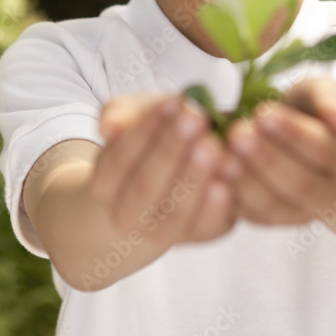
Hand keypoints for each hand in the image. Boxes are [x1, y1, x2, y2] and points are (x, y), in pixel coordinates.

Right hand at [91, 93, 240, 249]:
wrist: (172, 171)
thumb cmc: (151, 137)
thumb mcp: (132, 117)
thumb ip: (119, 115)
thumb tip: (109, 128)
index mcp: (105, 183)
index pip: (119, 159)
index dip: (145, 130)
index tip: (172, 102)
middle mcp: (128, 215)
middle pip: (145, 187)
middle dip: (171, 152)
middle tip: (195, 120)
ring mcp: (162, 231)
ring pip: (176, 211)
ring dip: (196, 177)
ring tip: (214, 145)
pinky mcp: (200, 233)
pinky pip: (207, 224)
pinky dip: (218, 202)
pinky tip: (230, 172)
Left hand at [224, 77, 335, 225]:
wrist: (316, 156)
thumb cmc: (315, 117)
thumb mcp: (325, 96)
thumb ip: (330, 98)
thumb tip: (335, 120)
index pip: (323, 150)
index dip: (293, 133)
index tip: (262, 112)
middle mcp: (332, 194)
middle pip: (300, 184)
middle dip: (266, 159)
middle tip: (236, 133)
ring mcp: (303, 213)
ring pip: (275, 206)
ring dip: (245, 181)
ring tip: (220, 154)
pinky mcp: (274, 221)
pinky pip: (254, 216)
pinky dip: (233, 197)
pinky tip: (214, 174)